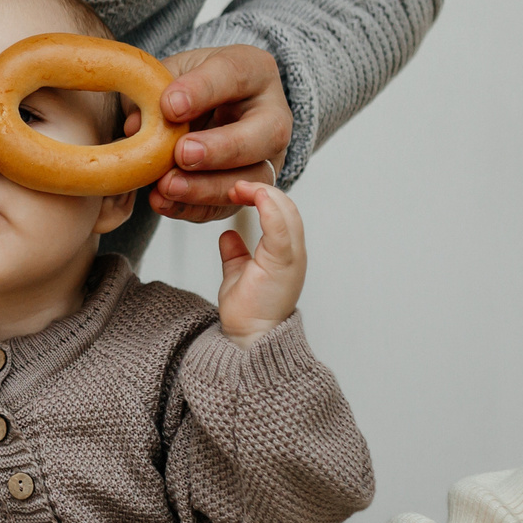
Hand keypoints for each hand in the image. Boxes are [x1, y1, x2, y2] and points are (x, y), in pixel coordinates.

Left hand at [150, 43, 290, 223]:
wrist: (196, 113)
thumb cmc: (184, 87)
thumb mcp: (168, 75)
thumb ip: (153, 93)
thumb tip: (136, 127)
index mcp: (253, 70)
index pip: (235, 75)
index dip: (202, 91)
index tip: (169, 106)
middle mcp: (273, 114)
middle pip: (268, 133)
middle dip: (223, 147)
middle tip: (182, 154)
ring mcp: (269, 156)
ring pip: (255, 178)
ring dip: (208, 187)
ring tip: (166, 186)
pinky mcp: (251, 189)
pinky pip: (231, 206)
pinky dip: (196, 208)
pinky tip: (164, 201)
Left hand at [216, 181, 303, 343]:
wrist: (249, 339)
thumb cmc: (249, 313)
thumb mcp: (237, 274)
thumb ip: (236, 254)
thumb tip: (228, 236)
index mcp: (284, 252)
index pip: (280, 212)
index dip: (262, 196)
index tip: (237, 189)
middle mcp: (293, 252)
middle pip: (287, 207)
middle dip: (262, 189)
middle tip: (236, 183)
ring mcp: (292, 258)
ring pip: (287, 212)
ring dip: (265, 194)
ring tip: (241, 187)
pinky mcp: (284, 264)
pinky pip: (282, 229)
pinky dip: (271, 208)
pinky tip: (256, 196)